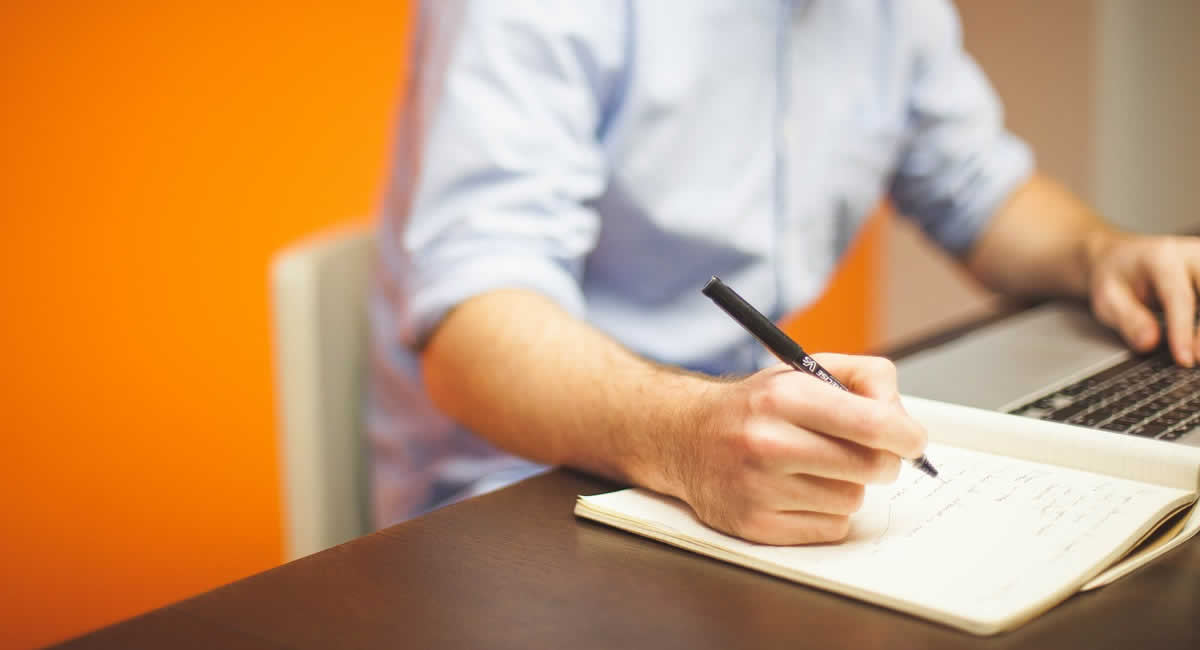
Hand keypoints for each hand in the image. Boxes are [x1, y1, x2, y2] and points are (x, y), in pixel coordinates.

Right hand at [669, 354, 927, 544]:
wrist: (686, 437)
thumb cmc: (757, 406)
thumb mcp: (804, 371)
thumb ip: (865, 379)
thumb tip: (904, 421)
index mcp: (783, 397)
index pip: (872, 424)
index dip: (906, 435)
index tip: (911, 440)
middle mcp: (768, 442)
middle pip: (872, 467)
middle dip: (881, 460)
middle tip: (867, 452)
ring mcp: (759, 488)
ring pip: (852, 500)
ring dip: (846, 486)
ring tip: (816, 468)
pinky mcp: (755, 525)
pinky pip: (830, 528)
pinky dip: (826, 513)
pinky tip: (799, 492)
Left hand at [1087, 231, 1199, 366]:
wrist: (1120, 257)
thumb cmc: (1114, 277)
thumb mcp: (1106, 298)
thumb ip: (1127, 319)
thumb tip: (1150, 343)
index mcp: (1162, 258)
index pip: (1180, 297)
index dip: (1184, 331)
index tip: (1185, 360)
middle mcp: (1192, 255)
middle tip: (1197, 358)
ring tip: (1197, 353)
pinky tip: (1199, 344)